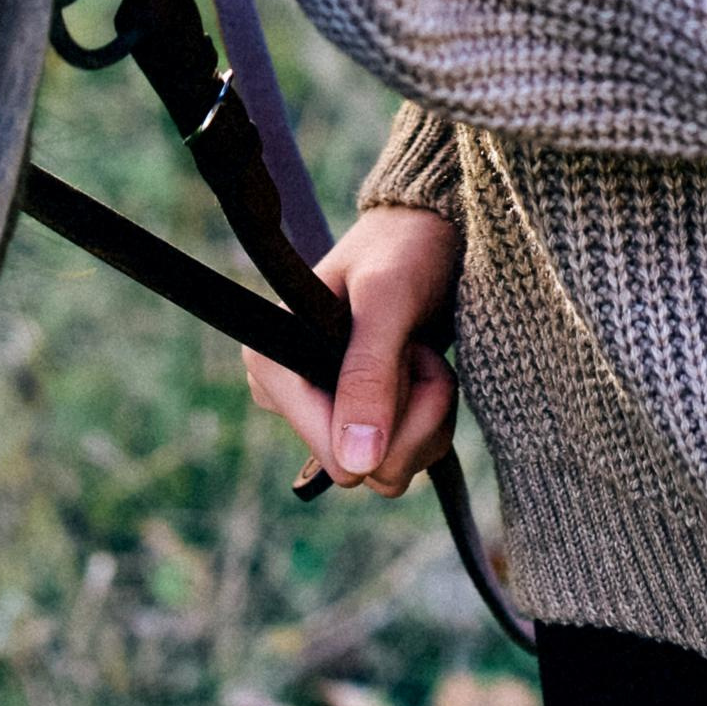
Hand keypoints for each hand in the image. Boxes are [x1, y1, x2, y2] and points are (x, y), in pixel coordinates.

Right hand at [246, 205, 461, 496]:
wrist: (436, 234)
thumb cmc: (406, 250)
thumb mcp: (388, 299)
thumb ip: (368, 375)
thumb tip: (353, 467)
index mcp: (270, 363)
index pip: (330, 453)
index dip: (379, 416)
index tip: (394, 349)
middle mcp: (290, 396)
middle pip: (365, 470)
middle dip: (410, 413)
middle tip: (414, 347)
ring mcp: (329, 413)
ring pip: (392, 471)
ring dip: (428, 413)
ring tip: (421, 351)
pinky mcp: (361, 422)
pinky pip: (405, 460)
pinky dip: (433, 419)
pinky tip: (425, 369)